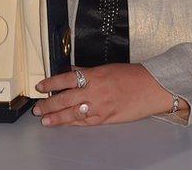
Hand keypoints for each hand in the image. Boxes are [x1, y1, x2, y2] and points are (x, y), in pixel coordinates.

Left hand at [32, 64, 186, 125]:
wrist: (153, 87)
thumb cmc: (133, 76)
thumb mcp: (108, 68)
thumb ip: (88, 72)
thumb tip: (72, 73)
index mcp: (95, 75)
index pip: (66, 79)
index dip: (50, 83)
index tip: (40, 86)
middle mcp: (95, 91)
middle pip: (65, 99)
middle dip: (49, 104)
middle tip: (38, 108)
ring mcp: (100, 107)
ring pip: (72, 114)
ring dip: (56, 117)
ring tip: (45, 119)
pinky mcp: (106, 118)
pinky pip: (85, 122)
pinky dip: (73, 123)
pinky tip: (64, 124)